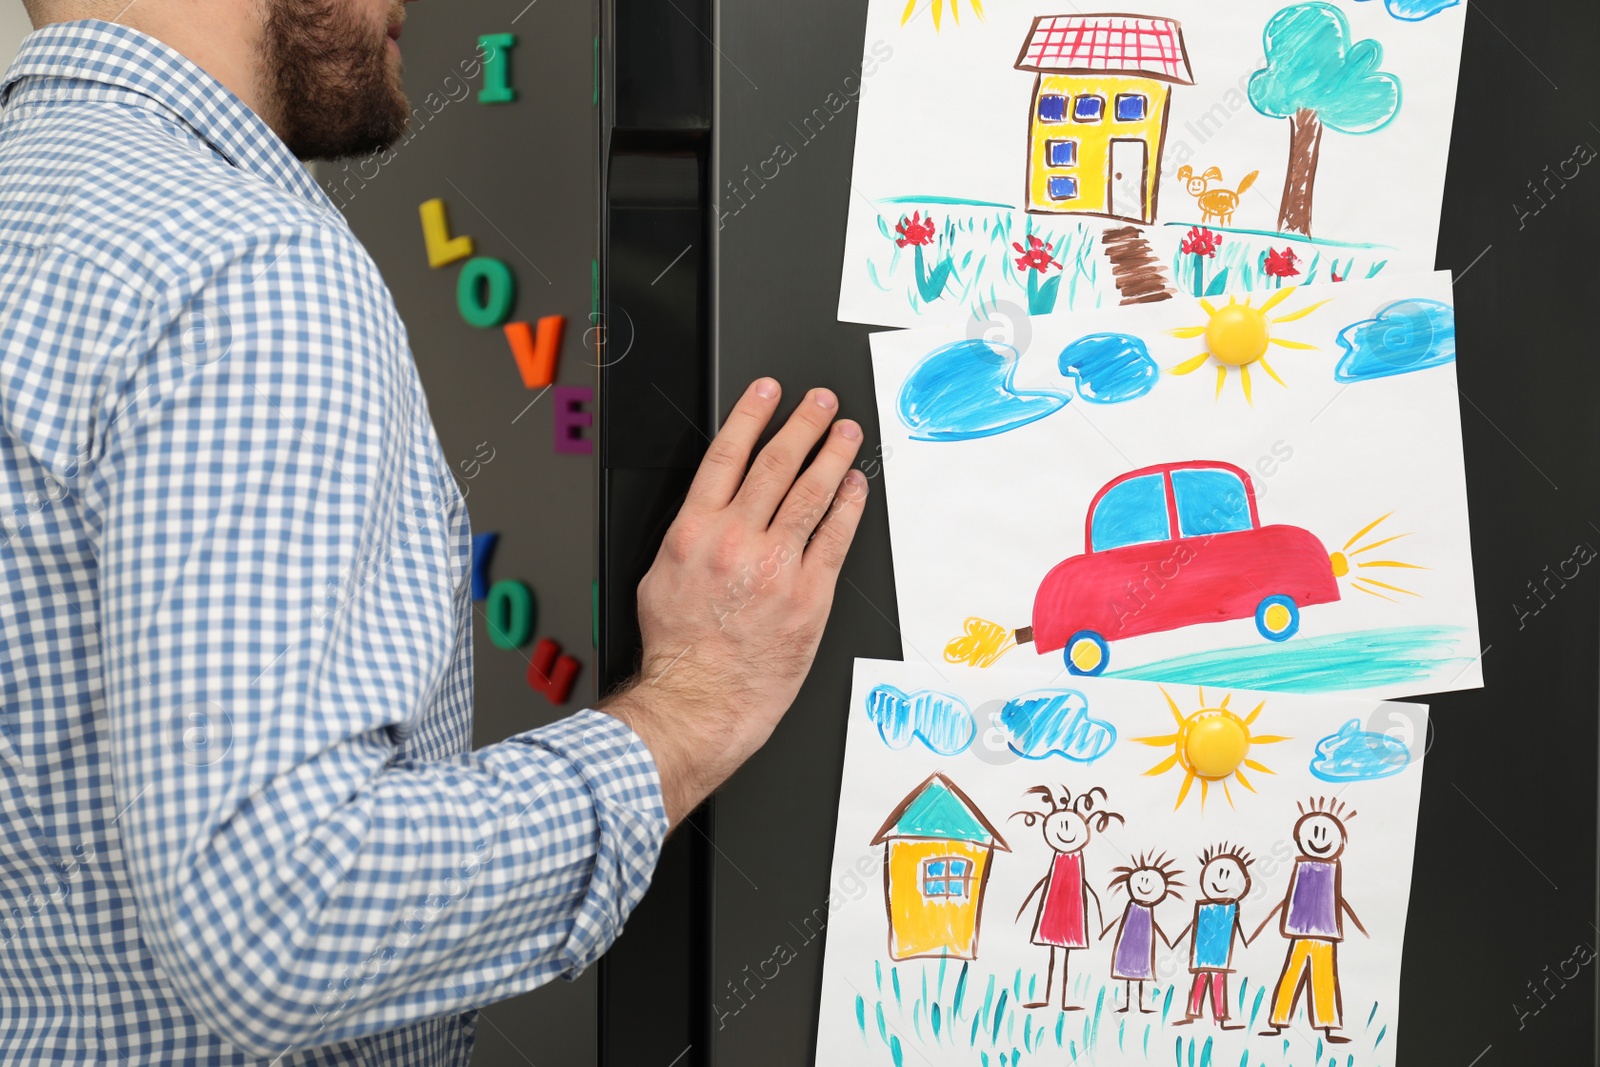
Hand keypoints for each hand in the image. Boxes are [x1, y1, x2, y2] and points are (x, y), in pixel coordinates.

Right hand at [598, 378, 867, 826]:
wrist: (701, 699)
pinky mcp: (810, 593)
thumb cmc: (678, 650)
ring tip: (846, 432)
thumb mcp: (659, 578)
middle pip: (777, 465)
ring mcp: (776, 565)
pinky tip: (855, 486)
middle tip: (821, 402)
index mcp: (694, 532)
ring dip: (833, 455)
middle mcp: (736, 540)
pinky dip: (848, 506)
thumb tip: (711, 509)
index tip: (769, 392)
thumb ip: (688, 537)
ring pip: (811, 493)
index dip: (752, 415)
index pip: (727, 456)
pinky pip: (835, 537)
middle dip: (803, 424)